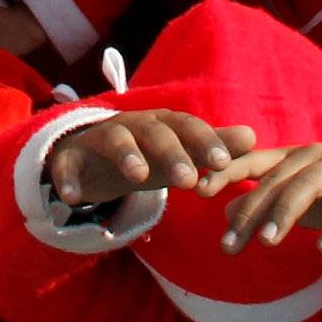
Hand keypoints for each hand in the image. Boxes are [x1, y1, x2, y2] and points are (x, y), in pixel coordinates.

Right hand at [43, 109, 255, 206]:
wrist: (87, 154)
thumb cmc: (144, 154)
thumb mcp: (176, 153)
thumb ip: (212, 146)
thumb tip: (253, 137)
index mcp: (161, 124)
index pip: (187, 127)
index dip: (205, 142)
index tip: (225, 163)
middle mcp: (133, 125)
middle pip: (154, 132)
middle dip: (171, 153)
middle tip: (188, 180)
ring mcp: (100, 140)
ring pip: (114, 139)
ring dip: (126, 154)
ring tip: (138, 175)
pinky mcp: (72, 159)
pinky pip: (68, 165)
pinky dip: (69, 178)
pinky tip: (73, 197)